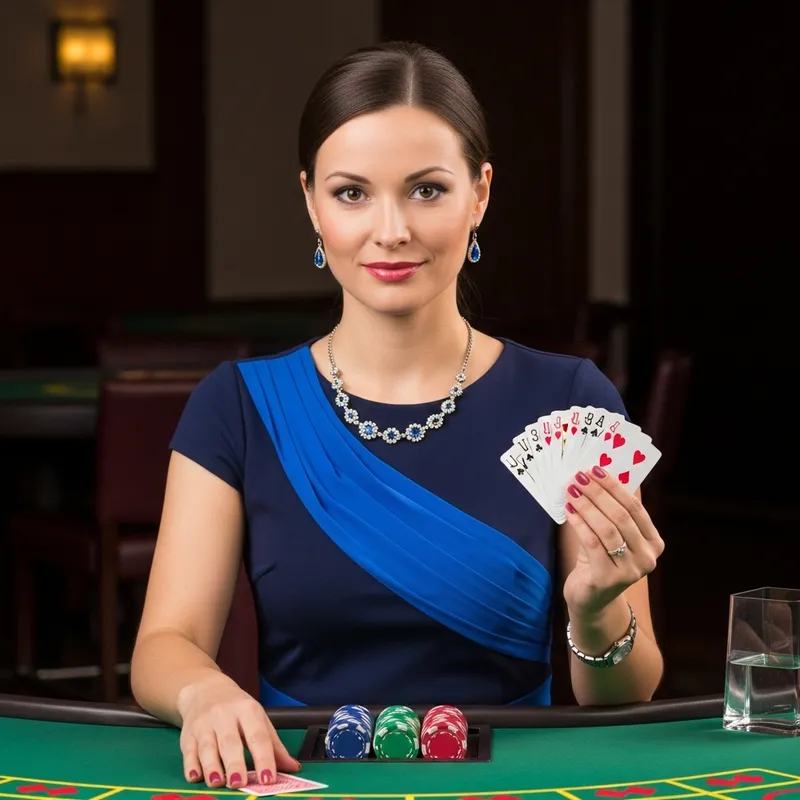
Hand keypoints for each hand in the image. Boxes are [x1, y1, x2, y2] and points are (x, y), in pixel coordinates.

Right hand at [177, 672, 300, 787]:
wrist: (206, 690)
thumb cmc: (237, 709)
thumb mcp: (258, 719)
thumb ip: (274, 745)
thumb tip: (293, 768)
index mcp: (248, 710)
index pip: (258, 736)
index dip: (264, 758)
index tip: (269, 778)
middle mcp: (225, 715)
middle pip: (230, 742)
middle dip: (234, 763)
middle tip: (239, 782)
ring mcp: (204, 724)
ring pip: (207, 747)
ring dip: (211, 767)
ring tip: (218, 782)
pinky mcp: (188, 734)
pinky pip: (188, 752)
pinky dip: (190, 766)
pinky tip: (195, 777)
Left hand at [561, 466, 663, 617]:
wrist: (591, 599)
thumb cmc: (600, 560)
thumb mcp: (610, 534)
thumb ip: (611, 510)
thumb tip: (598, 474)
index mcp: (654, 542)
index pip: (635, 507)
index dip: (614, 486)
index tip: (595, 469)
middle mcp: (648, 557)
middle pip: (621, 516)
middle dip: (598, 493)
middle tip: (578, 477)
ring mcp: (631, 571)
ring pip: (607, 529)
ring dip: (587, 506)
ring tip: (571, 491)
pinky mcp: (609, 579)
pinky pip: (592, 543)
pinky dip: (579, 524)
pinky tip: (569, 511)